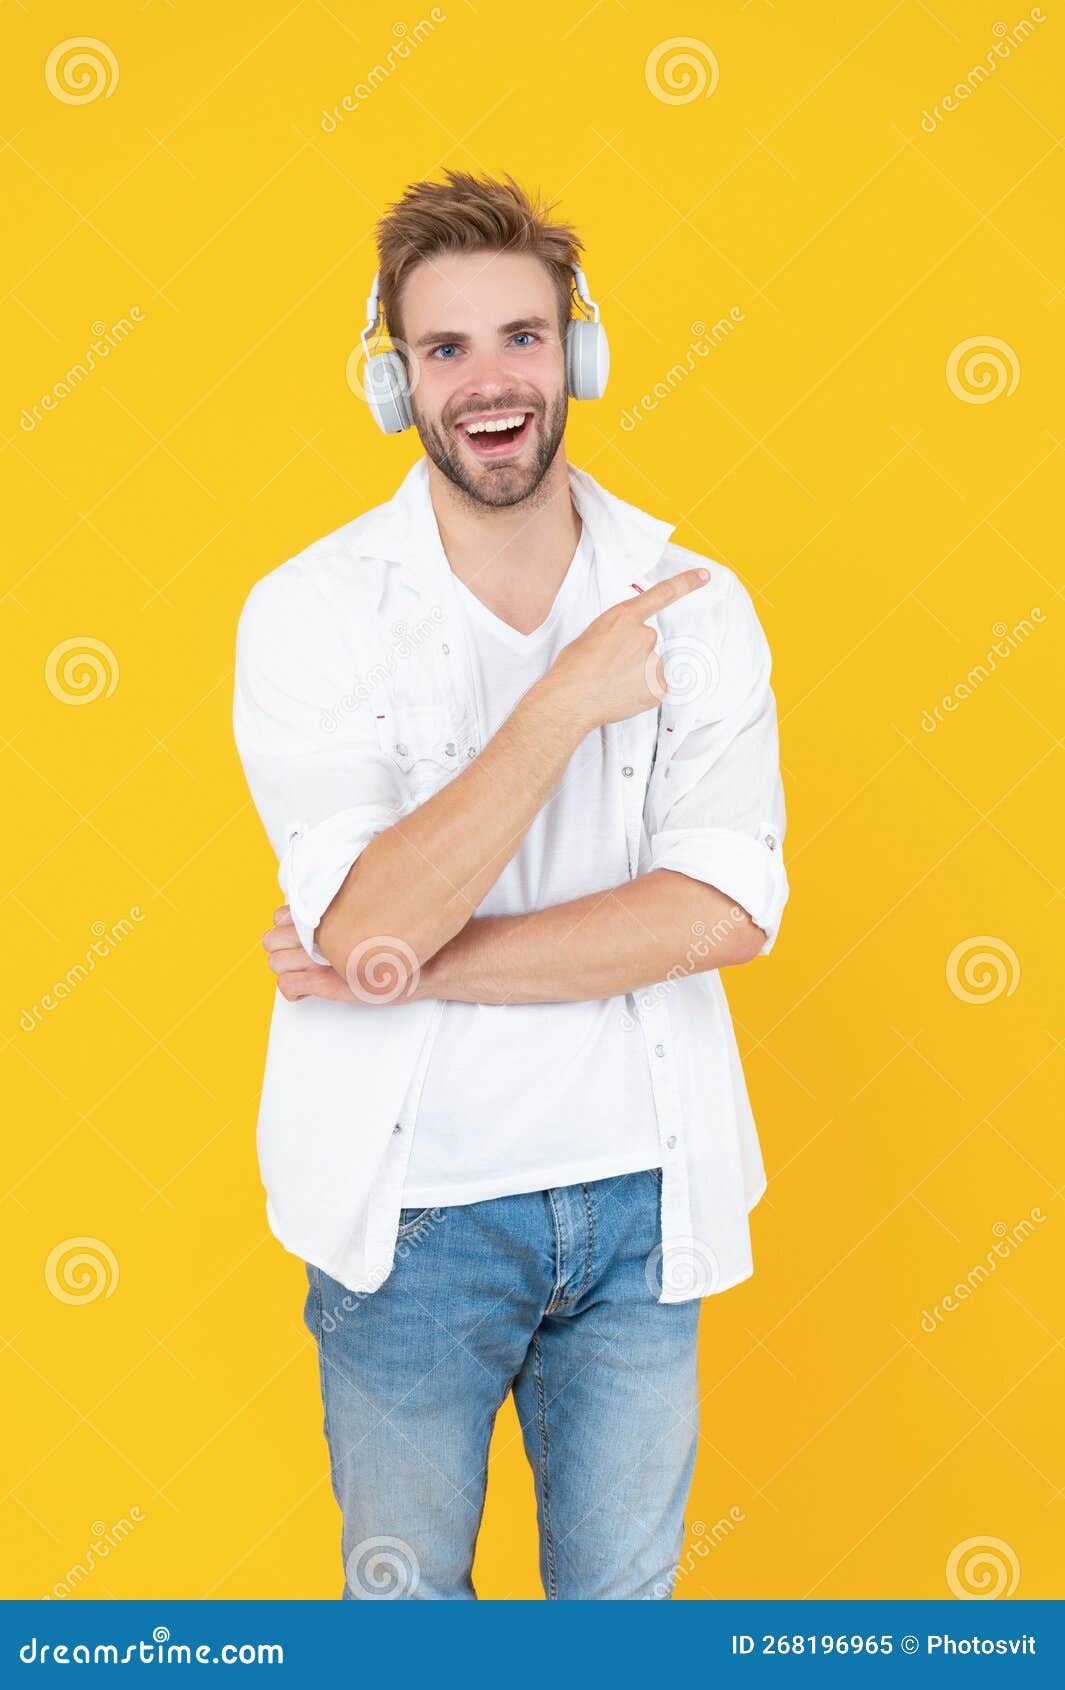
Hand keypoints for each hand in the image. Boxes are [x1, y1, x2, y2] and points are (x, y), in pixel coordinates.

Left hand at [262, 907, 431, 1004]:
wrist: (427, 963)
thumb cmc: (402, 939)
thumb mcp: (372, 908)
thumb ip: (346, 903)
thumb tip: (328, 900)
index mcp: (327, 914)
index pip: (280, 917)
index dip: (288, 928)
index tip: (304, 935)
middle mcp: (320, 933)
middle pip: (272, 939)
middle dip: (283, 947)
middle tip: (305, 955)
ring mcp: (321, 958)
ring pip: (275, 962)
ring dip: (286, 968)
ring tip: (307, 972)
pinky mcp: (326, 983)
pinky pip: (288, 986)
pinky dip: (293, 990)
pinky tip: (306, 991)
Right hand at [540, 566, 710, 732]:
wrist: (571, 700)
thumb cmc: (573, 669)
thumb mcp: (592, 635)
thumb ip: (617, 633)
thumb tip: (624, 647)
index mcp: (624, 617)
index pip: (662, 594)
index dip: (686, 583)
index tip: (704, 576)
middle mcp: (645, 636)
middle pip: (646, 640)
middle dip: (632, 652)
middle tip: (609, 666)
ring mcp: (654, 662)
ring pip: (649, 665)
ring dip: (635, 673)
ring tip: (611, 682)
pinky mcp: (658, 687)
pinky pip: (653, 686)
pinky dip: (641, 691)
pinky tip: (622, 694)